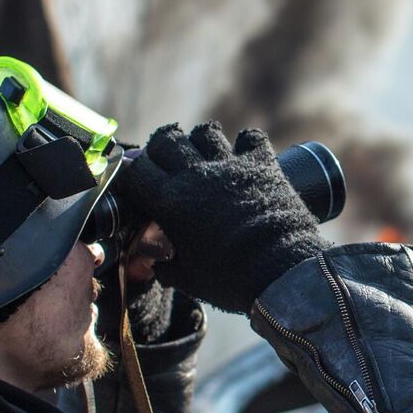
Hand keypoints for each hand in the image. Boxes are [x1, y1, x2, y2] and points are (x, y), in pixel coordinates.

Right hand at [120, 123, 327, 313]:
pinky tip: (244, 154)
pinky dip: (246, 143)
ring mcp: (230, 165)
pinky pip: (250, 137)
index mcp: (170, 201)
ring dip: (201, 140)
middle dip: (162, 148)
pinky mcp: (262, 164)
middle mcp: (196, 175)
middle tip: (168, 162)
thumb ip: (164, 266)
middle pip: (166, 140)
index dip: (131, 173)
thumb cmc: (230, 280)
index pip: (135, 169)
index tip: (136, 181)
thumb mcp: (187, 279)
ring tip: (205, 155)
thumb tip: (154, 264)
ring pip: (205, 132)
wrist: (281, 273)